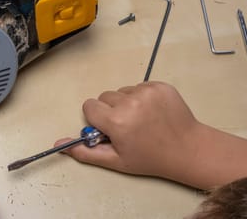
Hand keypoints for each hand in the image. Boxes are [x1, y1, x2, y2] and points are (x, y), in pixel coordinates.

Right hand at [55, 81, 246, 188]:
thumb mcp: (115, 161)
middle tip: (128, 126)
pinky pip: (140, 86)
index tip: (110, 128)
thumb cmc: (150, 158)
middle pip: (105, 96)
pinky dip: (143, 97)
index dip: (97, 118)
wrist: (188, 150)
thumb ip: (85, 152)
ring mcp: (147, 91)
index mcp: (116, 121)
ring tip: (143, 119)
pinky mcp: (160, 85)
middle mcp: (129, 102)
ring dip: (127, 102)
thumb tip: (59, 144)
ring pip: (122, 91)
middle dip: (111, 109)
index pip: (90, 106)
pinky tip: (154, 112)